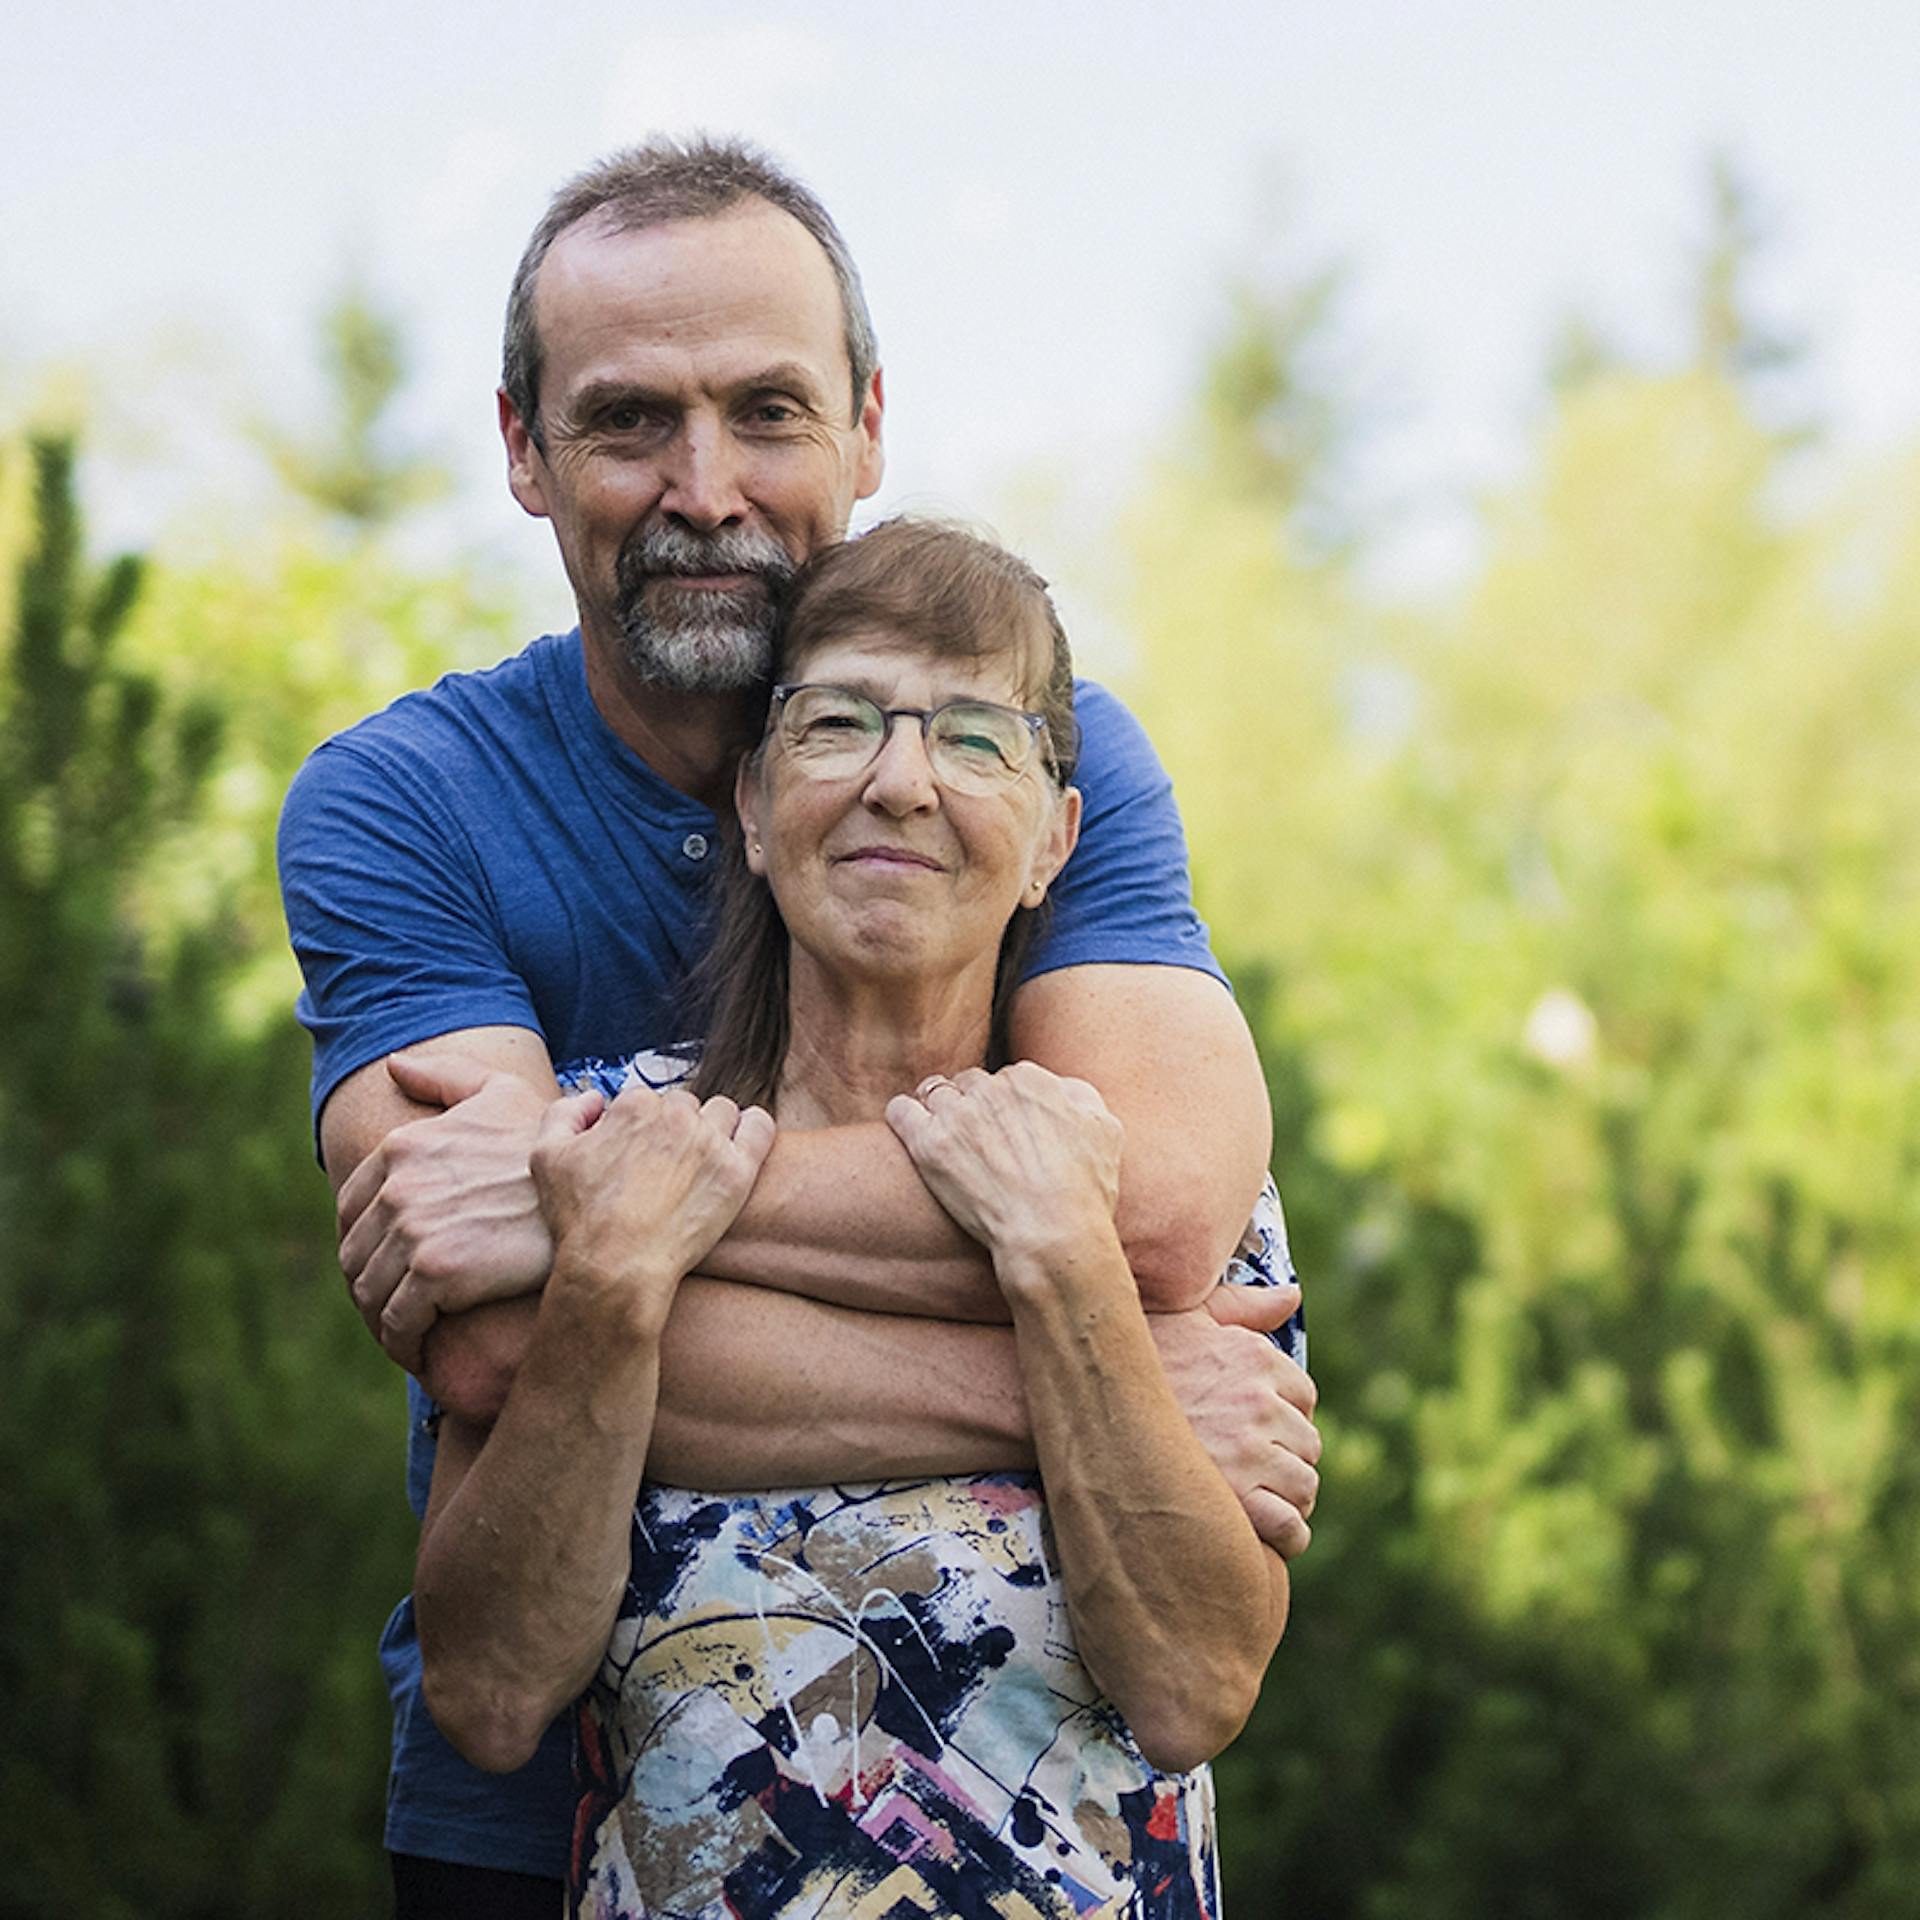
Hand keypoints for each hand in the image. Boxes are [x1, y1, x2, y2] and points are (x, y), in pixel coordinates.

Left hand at [336, 1051, 553, 1372]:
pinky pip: (397, 1322)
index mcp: (402, 1148)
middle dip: (369, 1285)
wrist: (594, 1198)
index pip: (351, 1209)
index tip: (389, 1264)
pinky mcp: (435, 1274)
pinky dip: (401, 1344)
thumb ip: (447, 1077)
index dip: (366, 1242)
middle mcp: (398, 1188)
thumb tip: (395, 1067)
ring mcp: (413, 1231)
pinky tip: (419, 1352)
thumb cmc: (554, 1146)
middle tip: (396, 1306)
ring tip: (406, 1335)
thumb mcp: (502, 1094)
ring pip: (370, 1293)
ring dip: (381, 1320)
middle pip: (355, 1255)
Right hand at [531, 1086, 775, 1324]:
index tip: (636, 1157)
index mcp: (635, 1106)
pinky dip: (753, 1127)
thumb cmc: (580, 1218)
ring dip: (712, 1128)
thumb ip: (565, 1112)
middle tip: (665, 1167)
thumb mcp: (546, 1156)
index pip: (646, 1101)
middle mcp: (676, 1116)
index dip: (639, 1129)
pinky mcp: (737, 1171)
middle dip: (675, 1129)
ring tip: (699, 1161)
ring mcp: (710, 1142)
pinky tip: (742, 1141)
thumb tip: (594, 1098)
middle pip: (684, 1107)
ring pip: (721, 1113)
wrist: (616, 1266)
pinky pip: (759, 1127)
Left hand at [884, 1062, 1121, 1263]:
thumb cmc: (1083, 1191)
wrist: (1053, 1234)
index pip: (1008, 1078)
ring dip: (937, 1108)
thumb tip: (1062, 1090)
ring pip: (934, 1091)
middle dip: (972, 1105)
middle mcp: (992, 1089)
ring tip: (941, 1134)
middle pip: (970, 1082)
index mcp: (1031, 1081)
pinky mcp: (927, 1144)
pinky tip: (910, 1128)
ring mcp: (957, 1115)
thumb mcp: (1105, 1131)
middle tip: (975, 1138)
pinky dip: (903, 1115)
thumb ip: (1082, 1098)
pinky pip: (900, 1110)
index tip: (1006, 1127)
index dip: (1006, 1104)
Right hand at [1151, 1282, 1321, 1559]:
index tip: (1256, 1429)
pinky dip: (1287, 1535)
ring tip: (1256, 1501)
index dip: (1282, 1416)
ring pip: (1303, 1485)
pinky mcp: (1235, 1498)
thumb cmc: (1129, 1356)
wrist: (1078, 1401)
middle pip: (1307, 1442)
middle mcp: (1259, 1401)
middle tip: (1253, 1470)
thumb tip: (1291, 1295)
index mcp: (1255, 1357)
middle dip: (1286, 1457)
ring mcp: (1249, 1450)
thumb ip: (1243, 1306)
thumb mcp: (1188, 1316)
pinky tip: (1265, 1533)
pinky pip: (1290, 1525)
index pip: (1302, 1396)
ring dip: (1287, 1497)